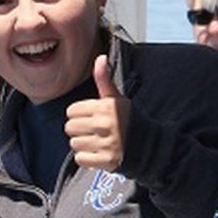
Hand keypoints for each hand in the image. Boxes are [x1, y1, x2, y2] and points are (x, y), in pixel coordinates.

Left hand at [65, 55, 130, 171]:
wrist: (148, 145)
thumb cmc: (128, 120)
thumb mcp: (117, 98)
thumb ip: (104, 79)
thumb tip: (100, 57)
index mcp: (105, 107)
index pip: (71, 111)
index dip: (79, 115)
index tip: (91, 118)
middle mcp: (105, 124)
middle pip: (70, 127)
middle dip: (79, 130)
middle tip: (93, 131)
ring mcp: (106, 143)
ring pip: (74, 144)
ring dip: (82, 144)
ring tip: (96, 142)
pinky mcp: (106, 160)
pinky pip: (80, 159)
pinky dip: (86, 158)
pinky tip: (97, 153)